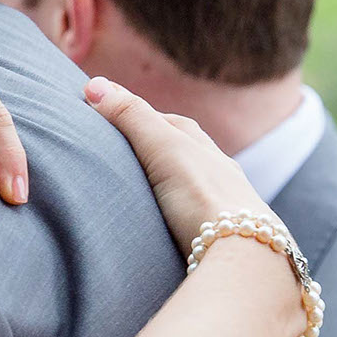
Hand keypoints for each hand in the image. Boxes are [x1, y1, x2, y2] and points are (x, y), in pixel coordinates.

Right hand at [84, 76, 269, 254]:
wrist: (243, 252)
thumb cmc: (203, 196)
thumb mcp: (162, 147)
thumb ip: (131, 117)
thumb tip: (94, 85)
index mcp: (203, 147)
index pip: (168, 123)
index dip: (139, 117)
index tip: (111, 115)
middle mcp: (218, 171)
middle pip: (184, 153)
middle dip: (158, 149)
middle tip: (125, 152)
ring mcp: (222, 205)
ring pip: (193, 187)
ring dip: (172, 185)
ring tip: (144, 193)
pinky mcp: (221, 237)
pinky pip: (197, 217)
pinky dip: (181, 214)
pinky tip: (170, 227)